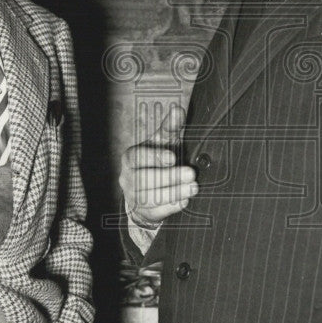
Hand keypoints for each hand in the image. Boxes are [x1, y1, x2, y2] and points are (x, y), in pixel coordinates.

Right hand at [119, 104, 197, 228]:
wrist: (146, 188)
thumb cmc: (157, 159)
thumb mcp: (162, 142)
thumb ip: (170, 127)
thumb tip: (178, 110)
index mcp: (130, 158)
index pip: (137, 157)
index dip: (154, 157)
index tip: (172, 157)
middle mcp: (127, 178)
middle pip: (144, 179)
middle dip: (169, 177)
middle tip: (191, 173)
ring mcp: (134, 197)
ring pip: (150, 198)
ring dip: (174, 193)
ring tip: (194, 187)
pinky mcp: (143, 212)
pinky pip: (155, 212)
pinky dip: (171, 207)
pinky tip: (184, 200)